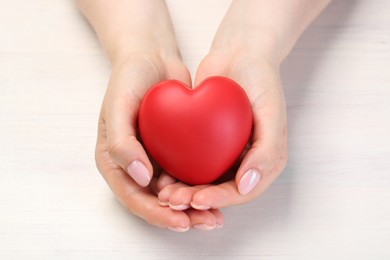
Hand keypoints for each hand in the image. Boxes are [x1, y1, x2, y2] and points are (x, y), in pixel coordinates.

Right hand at [86, 0, 223, 230]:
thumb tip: (140, 177)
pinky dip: (201, 185)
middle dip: (181, 216)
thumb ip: (120, 142)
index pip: (133, 197)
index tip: (180, 220)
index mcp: (114, 160)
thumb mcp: (117, 106)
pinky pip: (188, 173)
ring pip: (175, 192)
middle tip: (206, 222)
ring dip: (194, 207)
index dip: (156, 213)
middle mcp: (135, 165)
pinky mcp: (175, 150)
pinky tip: (220, 191)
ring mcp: (156, 158)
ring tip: (216, 216)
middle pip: (156, 201)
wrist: (152, 57)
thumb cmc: (129, 78)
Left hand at [157, 0, 330, 219]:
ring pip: (202, 181)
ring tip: (163, 193)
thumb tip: (247, 185)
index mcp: (264, 161)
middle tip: (172, 200)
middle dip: (195, 199)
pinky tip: (160, 174)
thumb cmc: (261, 80)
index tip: (197, 200)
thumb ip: (267, 151)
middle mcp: (244, 162)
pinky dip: (177, 171)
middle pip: (218, 190)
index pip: (241, 191)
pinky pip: (190, 161)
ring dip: (183, 191)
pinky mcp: (205, 142)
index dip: (219, 199)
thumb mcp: (272, 112)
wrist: (239, 54)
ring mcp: (224, 153)